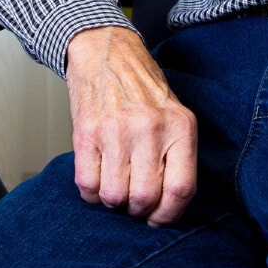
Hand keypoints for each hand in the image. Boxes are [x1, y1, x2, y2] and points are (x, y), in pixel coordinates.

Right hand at [66, 26, 196, 225]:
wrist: (105, 49)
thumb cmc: (140, 85)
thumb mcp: (172, 113)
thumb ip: (174, 154)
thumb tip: (163, 206)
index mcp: (179, 124)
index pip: (180, 189)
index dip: (168, 214)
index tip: (157, 218)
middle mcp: (149, 128)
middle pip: (144, 197)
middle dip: (136, 209)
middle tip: (132, 199)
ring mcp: (116, 129)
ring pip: (114, 196)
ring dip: (112, 200)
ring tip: (113, 183)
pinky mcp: (86, 131)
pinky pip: (87, 184)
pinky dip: (90, 192)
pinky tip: (96, 176)